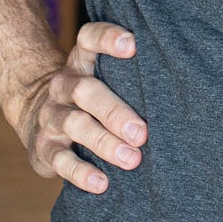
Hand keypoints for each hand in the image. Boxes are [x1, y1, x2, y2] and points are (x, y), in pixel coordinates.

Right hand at [14, 21, 147, 192]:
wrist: (39, 116)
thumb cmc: (92, 96)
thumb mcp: (104, 76)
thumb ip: (130, 74)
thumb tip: (183, 84)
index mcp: (81, 61)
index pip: (89, 38)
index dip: (108, 38)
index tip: (133, 46)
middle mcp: (63, 84)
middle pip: (85, 90)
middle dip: (115, 112)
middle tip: (142, 133)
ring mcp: (51, 116)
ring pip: (74, 125)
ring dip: (104, 143)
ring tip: (131, 159)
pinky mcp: (43, 147)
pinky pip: (60, 160)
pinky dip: (81, 173)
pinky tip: (102, 183)